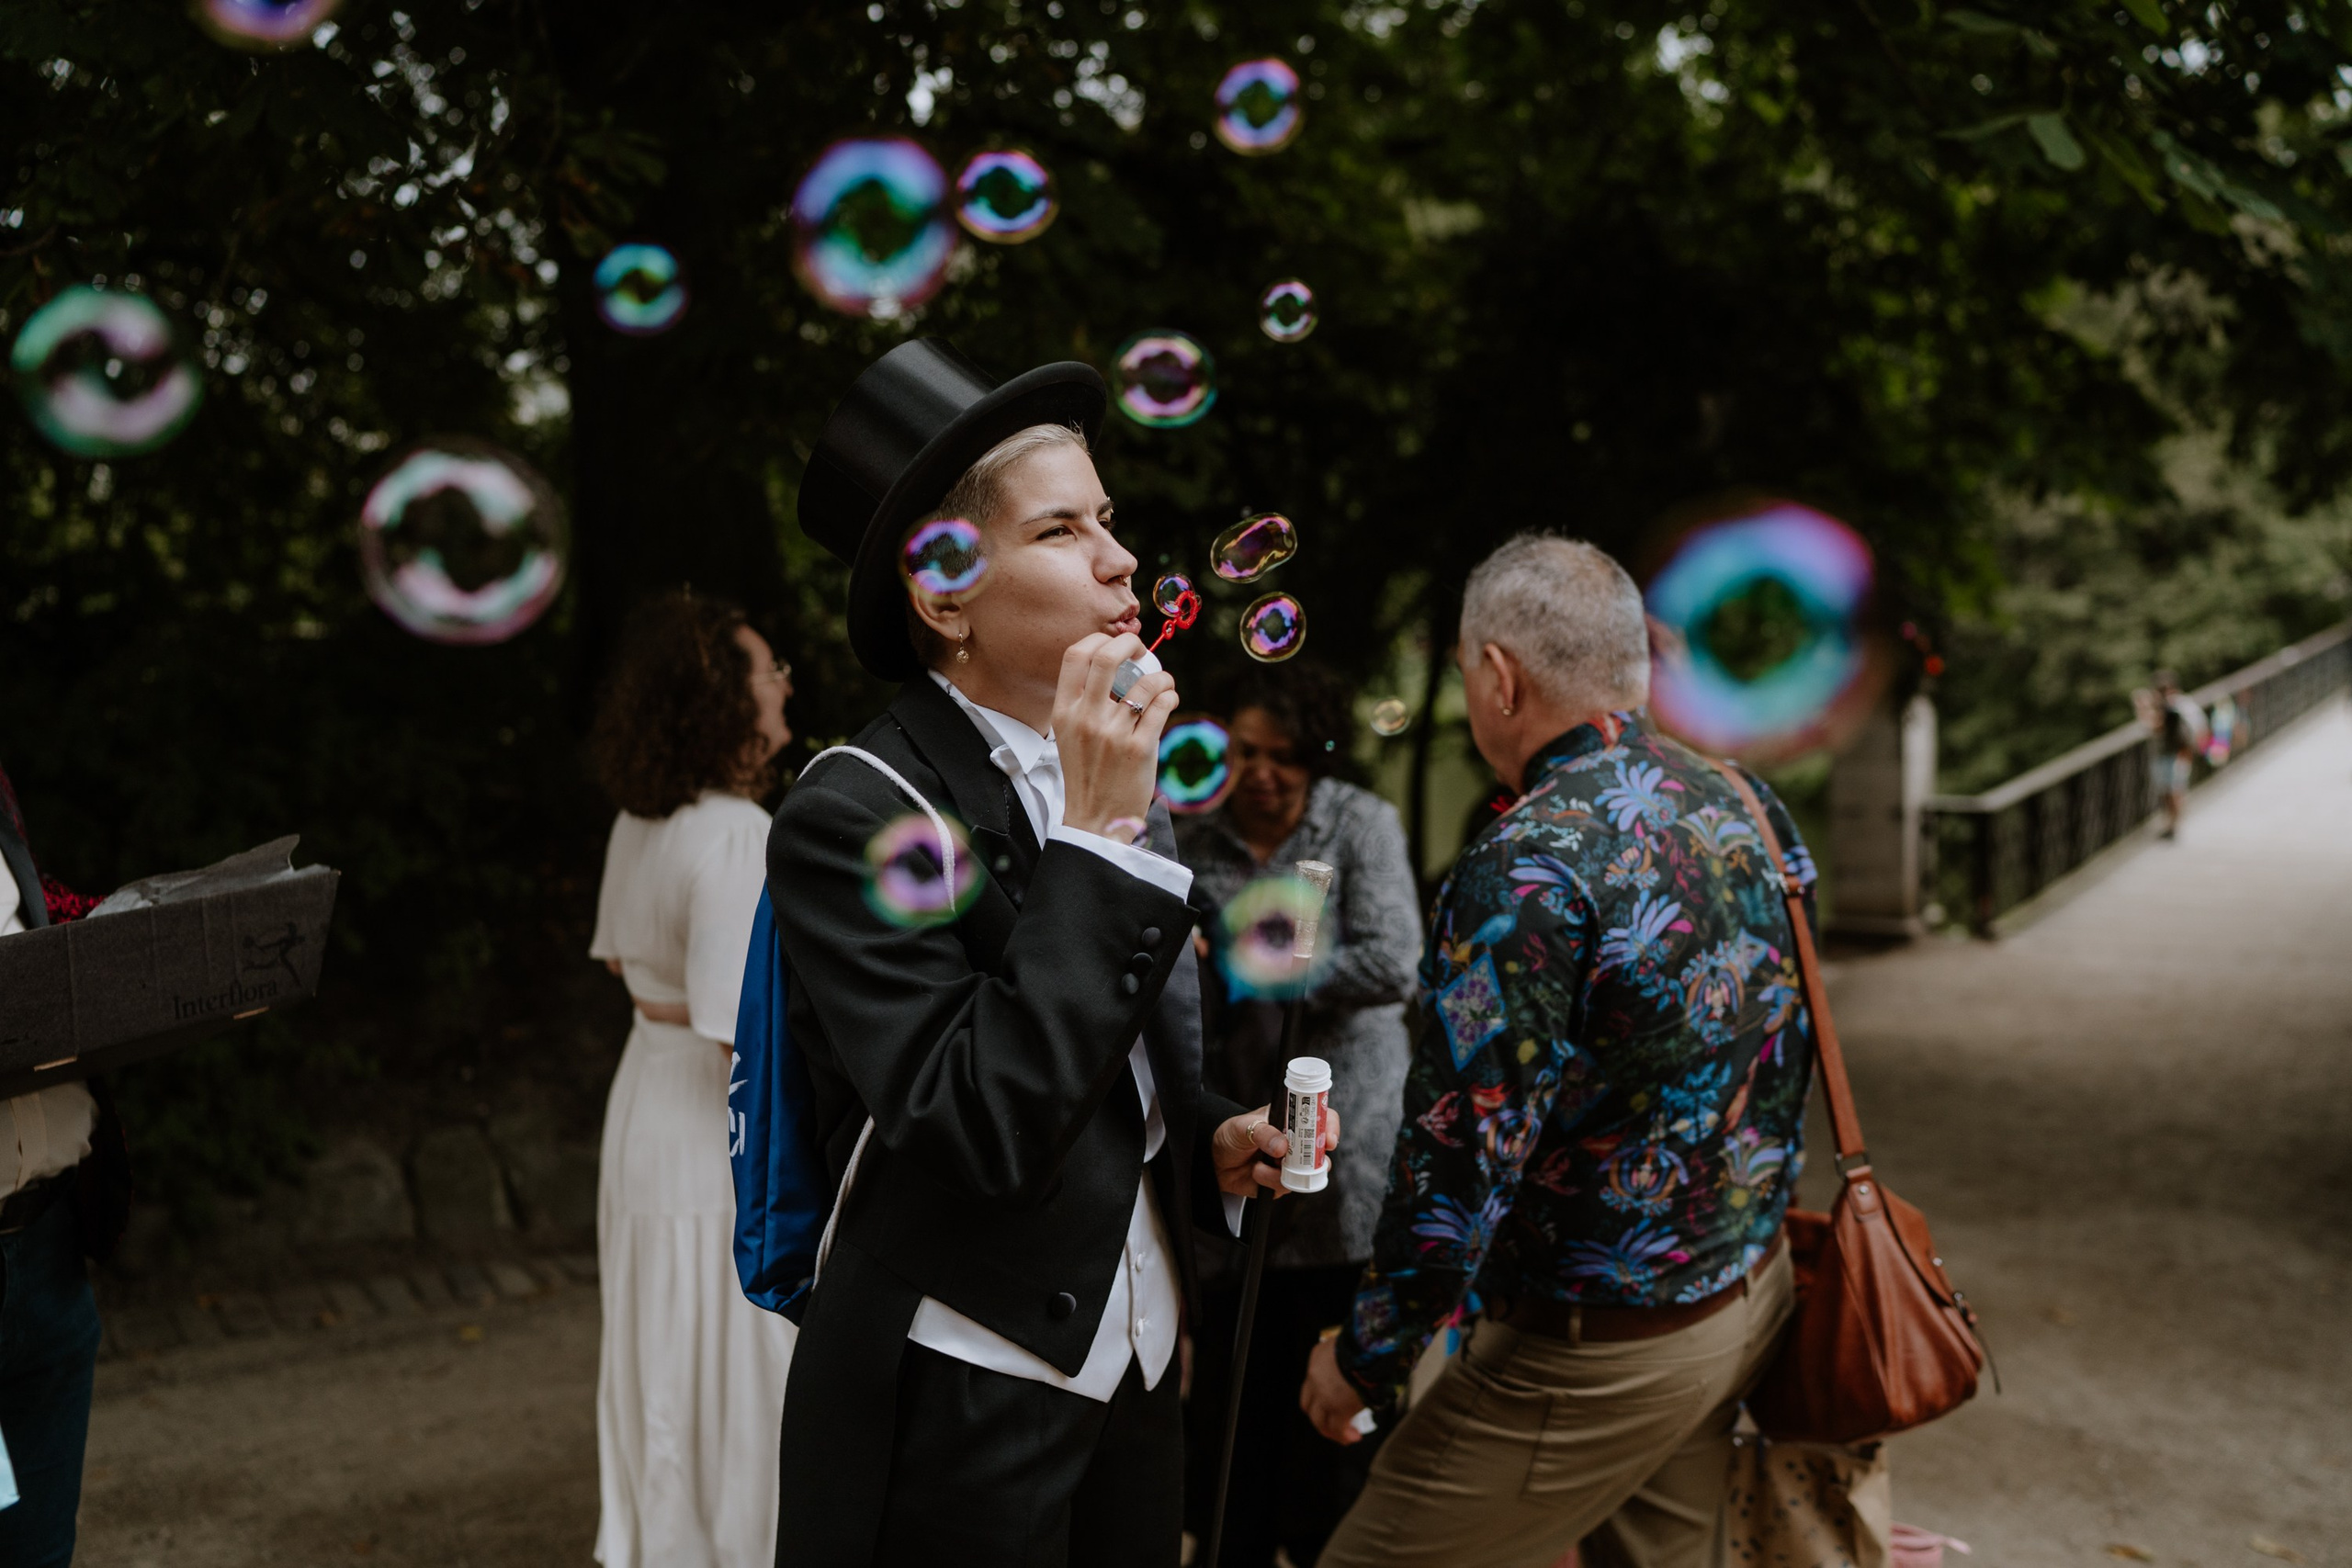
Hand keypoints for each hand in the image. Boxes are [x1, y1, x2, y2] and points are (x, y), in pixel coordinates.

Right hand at [1052, 633, 1176, 835]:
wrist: (1095, 820)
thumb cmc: (1087, 774)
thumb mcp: (1070, 734)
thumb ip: (1084, 701)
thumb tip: (1115, 664)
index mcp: (1064, 712)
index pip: (1075, 655)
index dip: (1100, 639)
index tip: (1117, 644)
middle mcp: (1086, 718)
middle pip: (1108, 657)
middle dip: (1131, 643)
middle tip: (1142, 651)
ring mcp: (1114, 734)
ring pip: (1147, 682)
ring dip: (1162, 677)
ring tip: (1163, 684)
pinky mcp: (1140, 748)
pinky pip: (1162, 705)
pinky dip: (1170, 696)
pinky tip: (1169, 701)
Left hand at [1210, 1104, 1341, 1198]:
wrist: (1215, 1162)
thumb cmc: (1230, 1136)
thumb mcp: (1242, 1127)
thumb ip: (1263, 1132)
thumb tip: (1282, 1147)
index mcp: (1290, 1118)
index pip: (1320, 1117)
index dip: (1329, 1126)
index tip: (1328, 1139)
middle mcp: (1296, 1141)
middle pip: (1321, 1149)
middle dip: (1314, 1158)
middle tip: (1293, 1159)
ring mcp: (1291, 1163)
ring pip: (1308, 1173)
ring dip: (1284, 1171)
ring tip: (1260, 1165)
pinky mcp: (1283, 1181)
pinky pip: (1288, 1186)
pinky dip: (1271, 1181)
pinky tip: (1256, 1173)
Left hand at [1301, 1336, 1367, 1444]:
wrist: (1370, 1348)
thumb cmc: (1366, 1343)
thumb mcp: (1349, 1344)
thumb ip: (1348, 1357)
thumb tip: (1361, 1369)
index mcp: (1317, 1358)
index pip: (1311, 1382)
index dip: (1320, 1395)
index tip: (1332, 1401)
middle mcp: (1315, 1378)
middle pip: (1309, 1405)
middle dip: (1320, 1416)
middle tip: (1334, 1423)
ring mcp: (1324, 1395)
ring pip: (1320, 1421)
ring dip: (1332, 1431)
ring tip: (1347, 1436)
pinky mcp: (1338, 1408)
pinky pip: (1338, 1429)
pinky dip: (1344, 1436)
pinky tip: (1353, 1437)